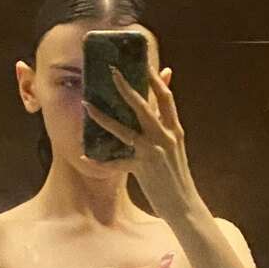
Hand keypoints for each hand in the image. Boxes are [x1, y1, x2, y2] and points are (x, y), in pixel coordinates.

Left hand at [83, 64, 199, 222]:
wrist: (185, 205)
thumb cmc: (177, 175)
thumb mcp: (176, 145)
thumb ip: (167, 123)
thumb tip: (164, 103)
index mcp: (175, 130)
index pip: (166, 97)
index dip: (154, 78)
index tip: (142, 62)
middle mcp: (165, 137)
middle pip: (144, 106)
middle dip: (126, 87)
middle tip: (111, 71)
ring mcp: (153, 153)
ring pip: (124, 130)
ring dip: (103, 117)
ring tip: (87, 105)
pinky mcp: (142, 169)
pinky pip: (116, 162)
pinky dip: (99, 160)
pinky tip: (84, 155)